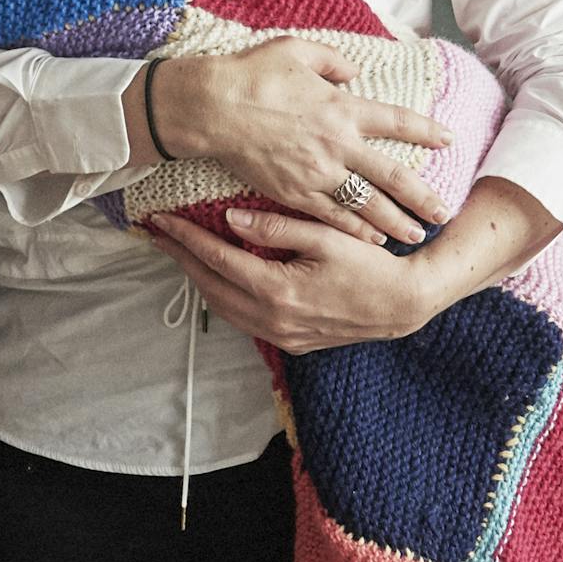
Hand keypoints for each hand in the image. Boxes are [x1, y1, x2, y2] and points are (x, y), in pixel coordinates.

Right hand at [149, 42, 450, 246]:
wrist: (212, 107)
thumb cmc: (252, 73)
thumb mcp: (296, 49)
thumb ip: (333, 60)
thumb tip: (354, 72)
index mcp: (342, 108)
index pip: (397, 121)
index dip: (426, 131)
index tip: (448, 140)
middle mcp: (337, 145)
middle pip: (392, 176)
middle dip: (422, 196)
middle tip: (445, 212)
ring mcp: (316, 173)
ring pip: (366, 204)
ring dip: (394, 221)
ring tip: (416, 235)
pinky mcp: (293, 193)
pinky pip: (332, 217)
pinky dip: (355, 230)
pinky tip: (372, 240)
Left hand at [150, 208, 455, 353]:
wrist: (403, 304)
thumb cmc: (370, 264)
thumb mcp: (325, 236)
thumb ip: (276, 227)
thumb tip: (230, 218)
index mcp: (278, 292)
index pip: (217, 260)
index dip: (186, 239)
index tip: (162, 221)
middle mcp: (273, 320)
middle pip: (210, 287)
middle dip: (182, 259)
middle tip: (159, 234)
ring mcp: (282, 336)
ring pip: (223, 308)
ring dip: (200, 280)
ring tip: (182, 252)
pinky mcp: (292, 343)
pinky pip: (244, 320)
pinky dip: (224, 297)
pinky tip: (219, 277)